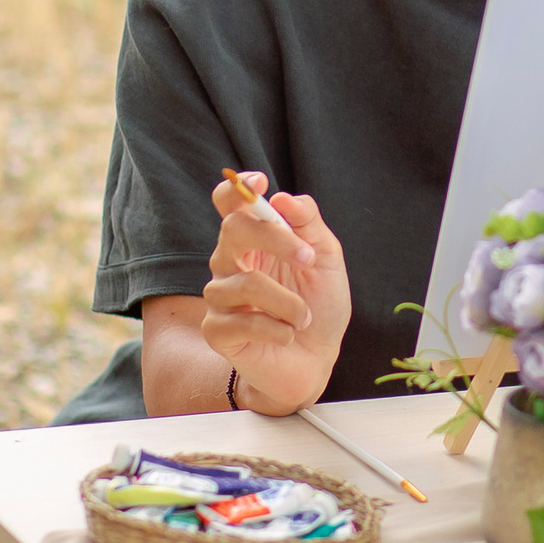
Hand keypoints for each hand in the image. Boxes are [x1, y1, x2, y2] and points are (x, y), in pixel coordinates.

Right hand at [202, 171, 350, 410]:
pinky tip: (288, 334)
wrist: (316, 360)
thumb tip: (285, 197)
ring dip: (287, 301)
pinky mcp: (217, 331)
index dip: (237, 188)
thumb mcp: (326, 260)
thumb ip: (309, 225)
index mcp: (254, 241)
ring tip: (303, 317)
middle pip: (232, 230)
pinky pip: (243, 322)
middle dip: (274, 238)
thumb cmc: (319, 305)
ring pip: (245, 284)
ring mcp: (220, 297)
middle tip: (307, 258)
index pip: (230, 204)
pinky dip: (277, 328)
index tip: (259, 182)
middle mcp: (231, 263)